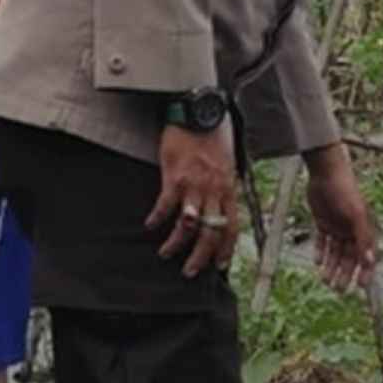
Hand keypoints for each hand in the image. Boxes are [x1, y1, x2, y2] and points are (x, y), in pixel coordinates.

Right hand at [147, 121, 238, 277]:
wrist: (198, 111)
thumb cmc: (212, 134)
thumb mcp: (227, 162)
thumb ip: (224, 184)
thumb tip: (222, 203)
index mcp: (229, 187)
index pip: (232, 226)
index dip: (226, 249)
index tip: (220, 265)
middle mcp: (214, 189)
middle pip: (211, 233)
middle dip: (201, 256)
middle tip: (190, 271)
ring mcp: (195, 184)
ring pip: (189, 224)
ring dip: (177, 244)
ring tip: (166, 254)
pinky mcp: (175, 176)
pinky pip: (166, 205)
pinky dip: (157, 218)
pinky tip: (150, 225)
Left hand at [303, 141, 377, 291]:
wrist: (326, 172)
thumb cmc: (345, 191)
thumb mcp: (356, 215)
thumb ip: (363, 238)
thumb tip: (372, 262)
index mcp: (363, 229)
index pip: (366, 256)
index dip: (364, 272)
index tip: (360, 288)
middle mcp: (351, 230)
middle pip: (349, 258)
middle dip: (344, 274)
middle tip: (338, 289)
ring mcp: (337, 226)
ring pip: (334, 252)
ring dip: (331, 266)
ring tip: (325, 280)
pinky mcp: (322, 221)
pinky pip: (322, 241)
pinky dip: (320, 252)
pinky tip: (317, 263)